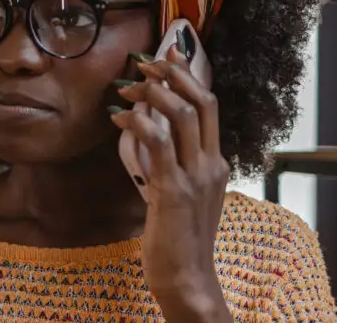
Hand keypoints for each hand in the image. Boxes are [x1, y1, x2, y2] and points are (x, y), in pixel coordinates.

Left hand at [111, 39, 231, 322]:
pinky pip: (157, 142)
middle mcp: (211, 164)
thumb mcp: (180, 194)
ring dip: (153, 93)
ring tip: (128, 89)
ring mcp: (195, 177)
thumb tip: (147, 134)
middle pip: (204, 101)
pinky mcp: (173, 190)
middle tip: (144, 64)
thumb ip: (170, 164)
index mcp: (216, 164)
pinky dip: (138, 122)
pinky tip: (120, 119)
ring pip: (183, 114)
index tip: (166, 58)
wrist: (187, 278)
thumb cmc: (177, 239)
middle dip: (174, 74)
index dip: (189, 76)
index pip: (210, 106)